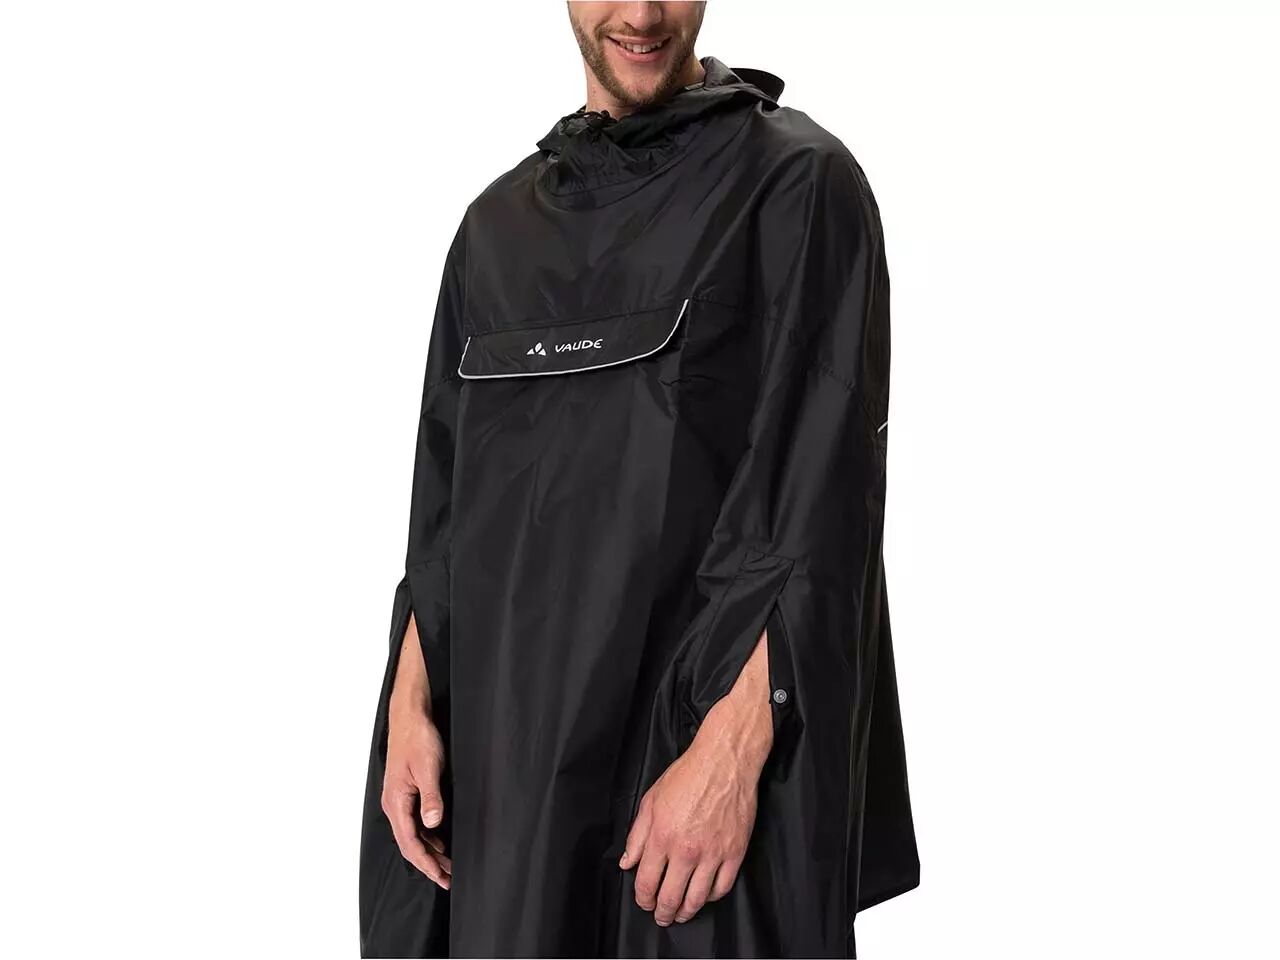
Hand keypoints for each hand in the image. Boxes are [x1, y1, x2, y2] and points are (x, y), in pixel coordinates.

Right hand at [381, 615, 451, 888]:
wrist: (409, 716)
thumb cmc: (417, 738)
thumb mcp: (429, 767)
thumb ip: (431, 797)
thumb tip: (433, 823)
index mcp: (397, 802)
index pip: (411, 843)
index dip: (428, 864)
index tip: (443, 878)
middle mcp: (395, 804)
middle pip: (411, 843)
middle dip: (430, 863)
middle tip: (450, 879)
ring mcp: (399, 799)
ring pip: (414, 834)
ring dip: (431, 850)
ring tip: (449, 865)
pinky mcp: (406, 792)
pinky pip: (415, 821)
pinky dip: (429, 835)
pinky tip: (441, 840)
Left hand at [620, 633, 773, 925]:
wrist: (725, 760)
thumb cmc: (687, 774)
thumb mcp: (651, 800)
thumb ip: (637, 835)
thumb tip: (628, 863)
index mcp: (662, 836)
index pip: (646, 882)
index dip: (642, 899)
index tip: (643, 902)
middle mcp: (687, 849)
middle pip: (671, 897)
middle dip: (662, 912)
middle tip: (661, 917)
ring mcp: (713, 853)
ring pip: (697, 898)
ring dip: (686, 912)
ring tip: (681, 914)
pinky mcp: (735, 852)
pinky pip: (723, 887)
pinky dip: (712, 897)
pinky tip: (705, 895)